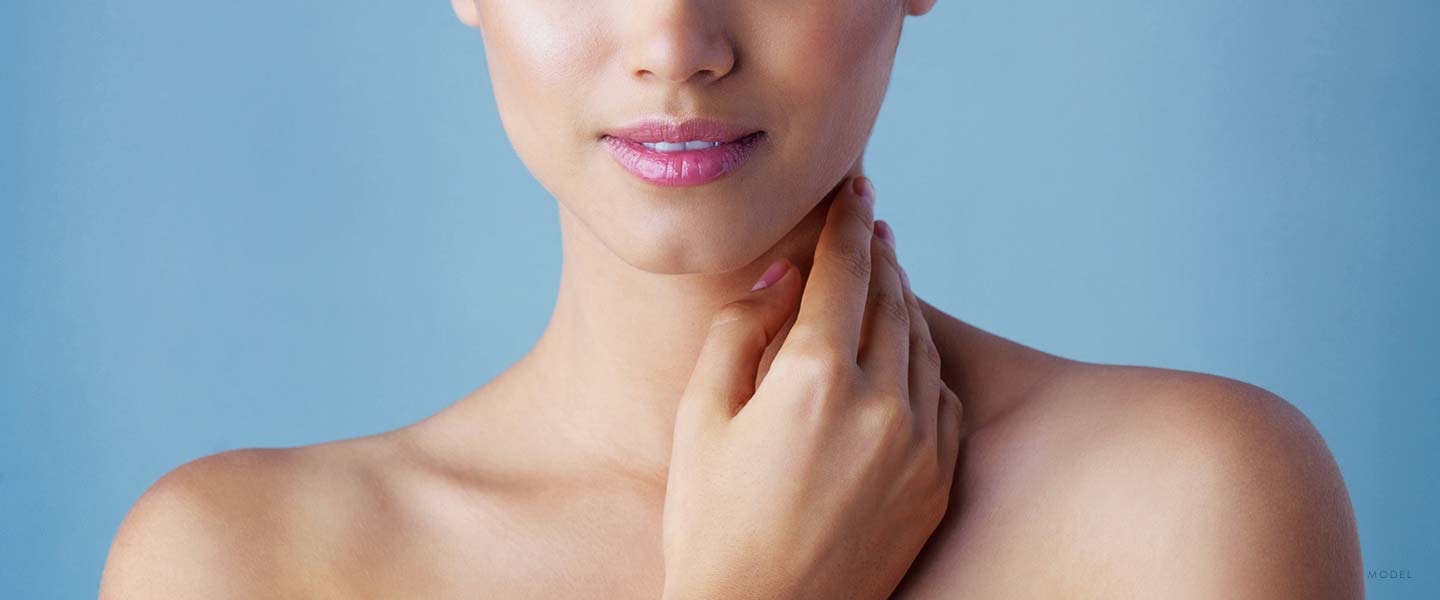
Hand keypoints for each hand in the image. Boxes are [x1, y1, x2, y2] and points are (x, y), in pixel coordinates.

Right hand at [661, 175, 963, 599]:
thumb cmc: (711, 523)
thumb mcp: (701, 419)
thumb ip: (739, 331)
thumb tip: (780, 274)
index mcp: (813, 378)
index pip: (842, 271)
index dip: (846, 221)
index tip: (855, 186)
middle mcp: (880, 403)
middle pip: (890, 298)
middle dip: (878, 253)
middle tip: (868, 221)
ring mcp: (920, 446)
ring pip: (922, 344)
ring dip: (903, 303)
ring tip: (882, 280)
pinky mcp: (938, 483)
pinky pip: (942, 398)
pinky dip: (922, 363)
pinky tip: (904, 356)